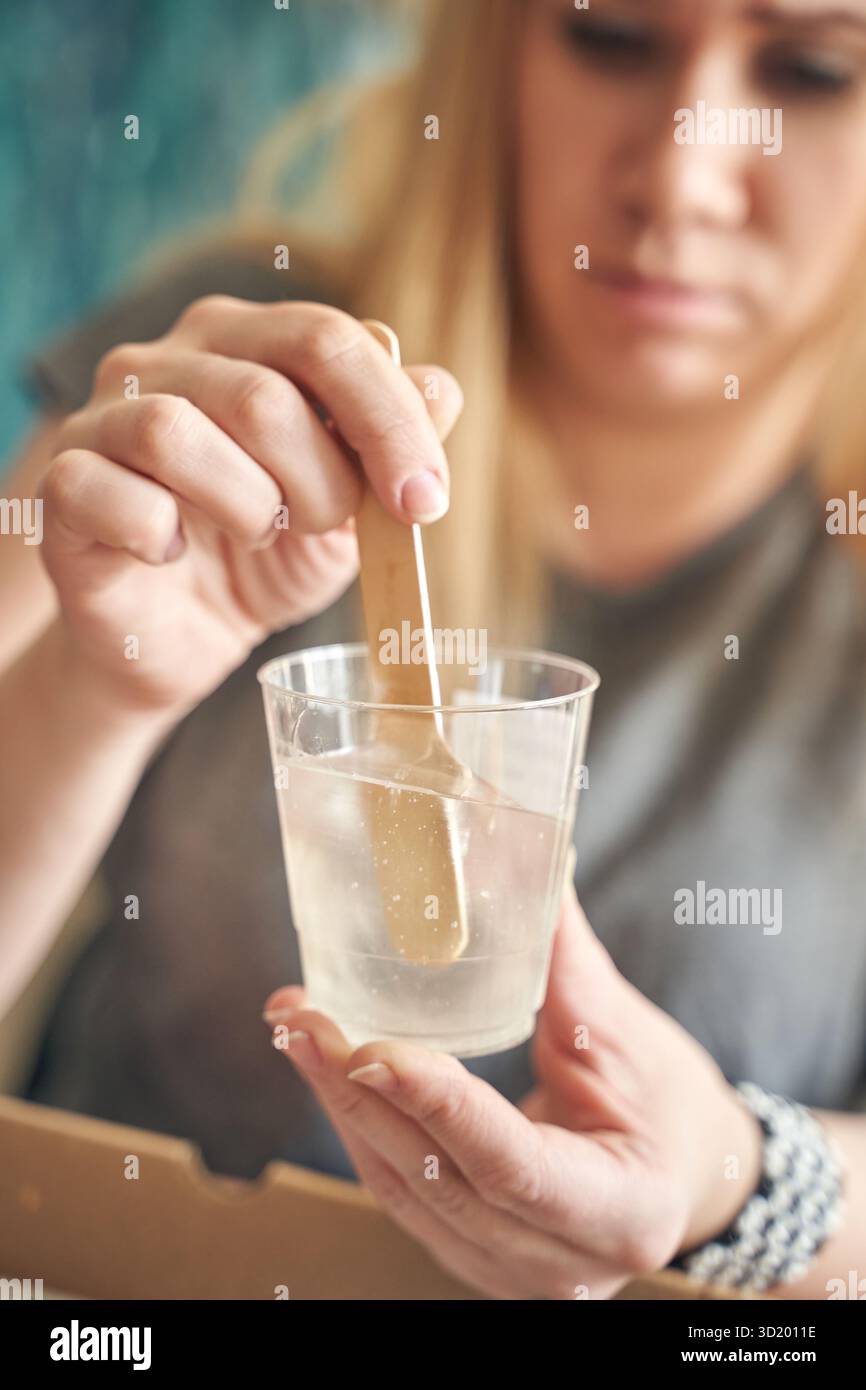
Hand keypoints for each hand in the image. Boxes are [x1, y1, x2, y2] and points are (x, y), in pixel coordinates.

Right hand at [38, 298, 462, 717]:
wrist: (184, 640)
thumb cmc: (267, 558)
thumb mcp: (351, 507)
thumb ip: (393, 442)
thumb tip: (443, 388)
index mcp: (247, 341)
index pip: (327, 339)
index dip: (389, 421)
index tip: (424, 502)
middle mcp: (168, 359)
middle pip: (260, 393)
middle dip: (321, 482)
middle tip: (327, 530)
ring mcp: (104, 417)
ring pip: (175, 433)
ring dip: (244, 507)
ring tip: (256, 537)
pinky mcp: (63, 486)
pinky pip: (108, 492)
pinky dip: (157, 533)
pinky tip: (174, 555)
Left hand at [262, 887, 762, 1299]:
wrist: (684, 1175)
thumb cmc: (668, 1103)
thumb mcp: (626, 1034)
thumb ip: (562, 958)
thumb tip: (522, 855)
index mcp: (618, 1212)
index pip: (510, 1165)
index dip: (437, 1107)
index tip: (370, 1045)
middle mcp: (555, 1262)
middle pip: (435, 1180)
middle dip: (356, 1093)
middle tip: (301, 1018)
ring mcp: (506, 1269)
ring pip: (403, 1190)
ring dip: (341, 1105)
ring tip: (297, 1029)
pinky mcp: (471, 1252)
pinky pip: (401, 1192)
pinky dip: (360, 1126)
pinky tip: (326, 1070)